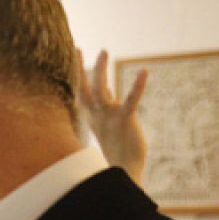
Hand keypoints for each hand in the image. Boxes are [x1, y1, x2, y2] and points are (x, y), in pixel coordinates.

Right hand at [77, 48, 148, 182]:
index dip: (77, 73)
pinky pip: (130, 100)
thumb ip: (105, 108)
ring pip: (101, 90)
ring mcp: (110, 117)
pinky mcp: (125, 120)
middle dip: (81, 68)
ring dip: (101, 70)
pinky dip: (137, 86)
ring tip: (104, 51)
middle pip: (86, 88)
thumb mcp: (107, 127)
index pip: (81, 92)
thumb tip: (103, 93)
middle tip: (78, 48)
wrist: (123, 171)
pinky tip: (143, 72)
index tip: (75, 53)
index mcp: (92, 117)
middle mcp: (97, 115)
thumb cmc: (117, 152)